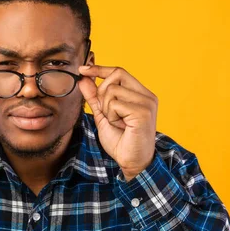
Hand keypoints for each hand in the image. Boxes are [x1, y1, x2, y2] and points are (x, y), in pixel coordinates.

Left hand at [77, 65, 157, 180]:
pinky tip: (120, 126)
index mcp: (141, 94)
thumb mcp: (103, 115)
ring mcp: (147, 103)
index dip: (100, 69)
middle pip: (116, 75)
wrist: (132, 162)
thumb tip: (83, 78)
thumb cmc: (121, 141)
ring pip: (112, 91)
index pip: (119, 71)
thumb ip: (95, 97)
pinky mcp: (143, 112)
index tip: (83, 69)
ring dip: (107, 109)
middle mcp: (147, 95)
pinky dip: (111, 116)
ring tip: (117, 122)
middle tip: (108, 113)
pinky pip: (115, 104)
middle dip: (103, 93)